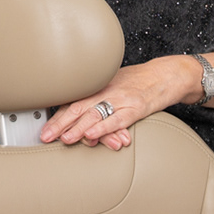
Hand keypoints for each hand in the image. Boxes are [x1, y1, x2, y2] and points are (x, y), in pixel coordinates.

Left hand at [41, 52, 213, 150]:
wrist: (168, 74)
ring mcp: (122, 99)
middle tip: (46, 137)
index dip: (58, 115)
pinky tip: (92, 136)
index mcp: (100, 85)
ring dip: (78, 128)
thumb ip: (98, 98)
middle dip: (60, 123)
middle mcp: (108, 90)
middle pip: (79, 107)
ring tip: (65, 139)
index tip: (44, 128)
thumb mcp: (115, 84)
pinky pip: (117, 120)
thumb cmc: (140, 81)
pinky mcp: (137, 108)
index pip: (74, 101)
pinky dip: (103, 129)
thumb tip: (78, 117)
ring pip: (95, 114)